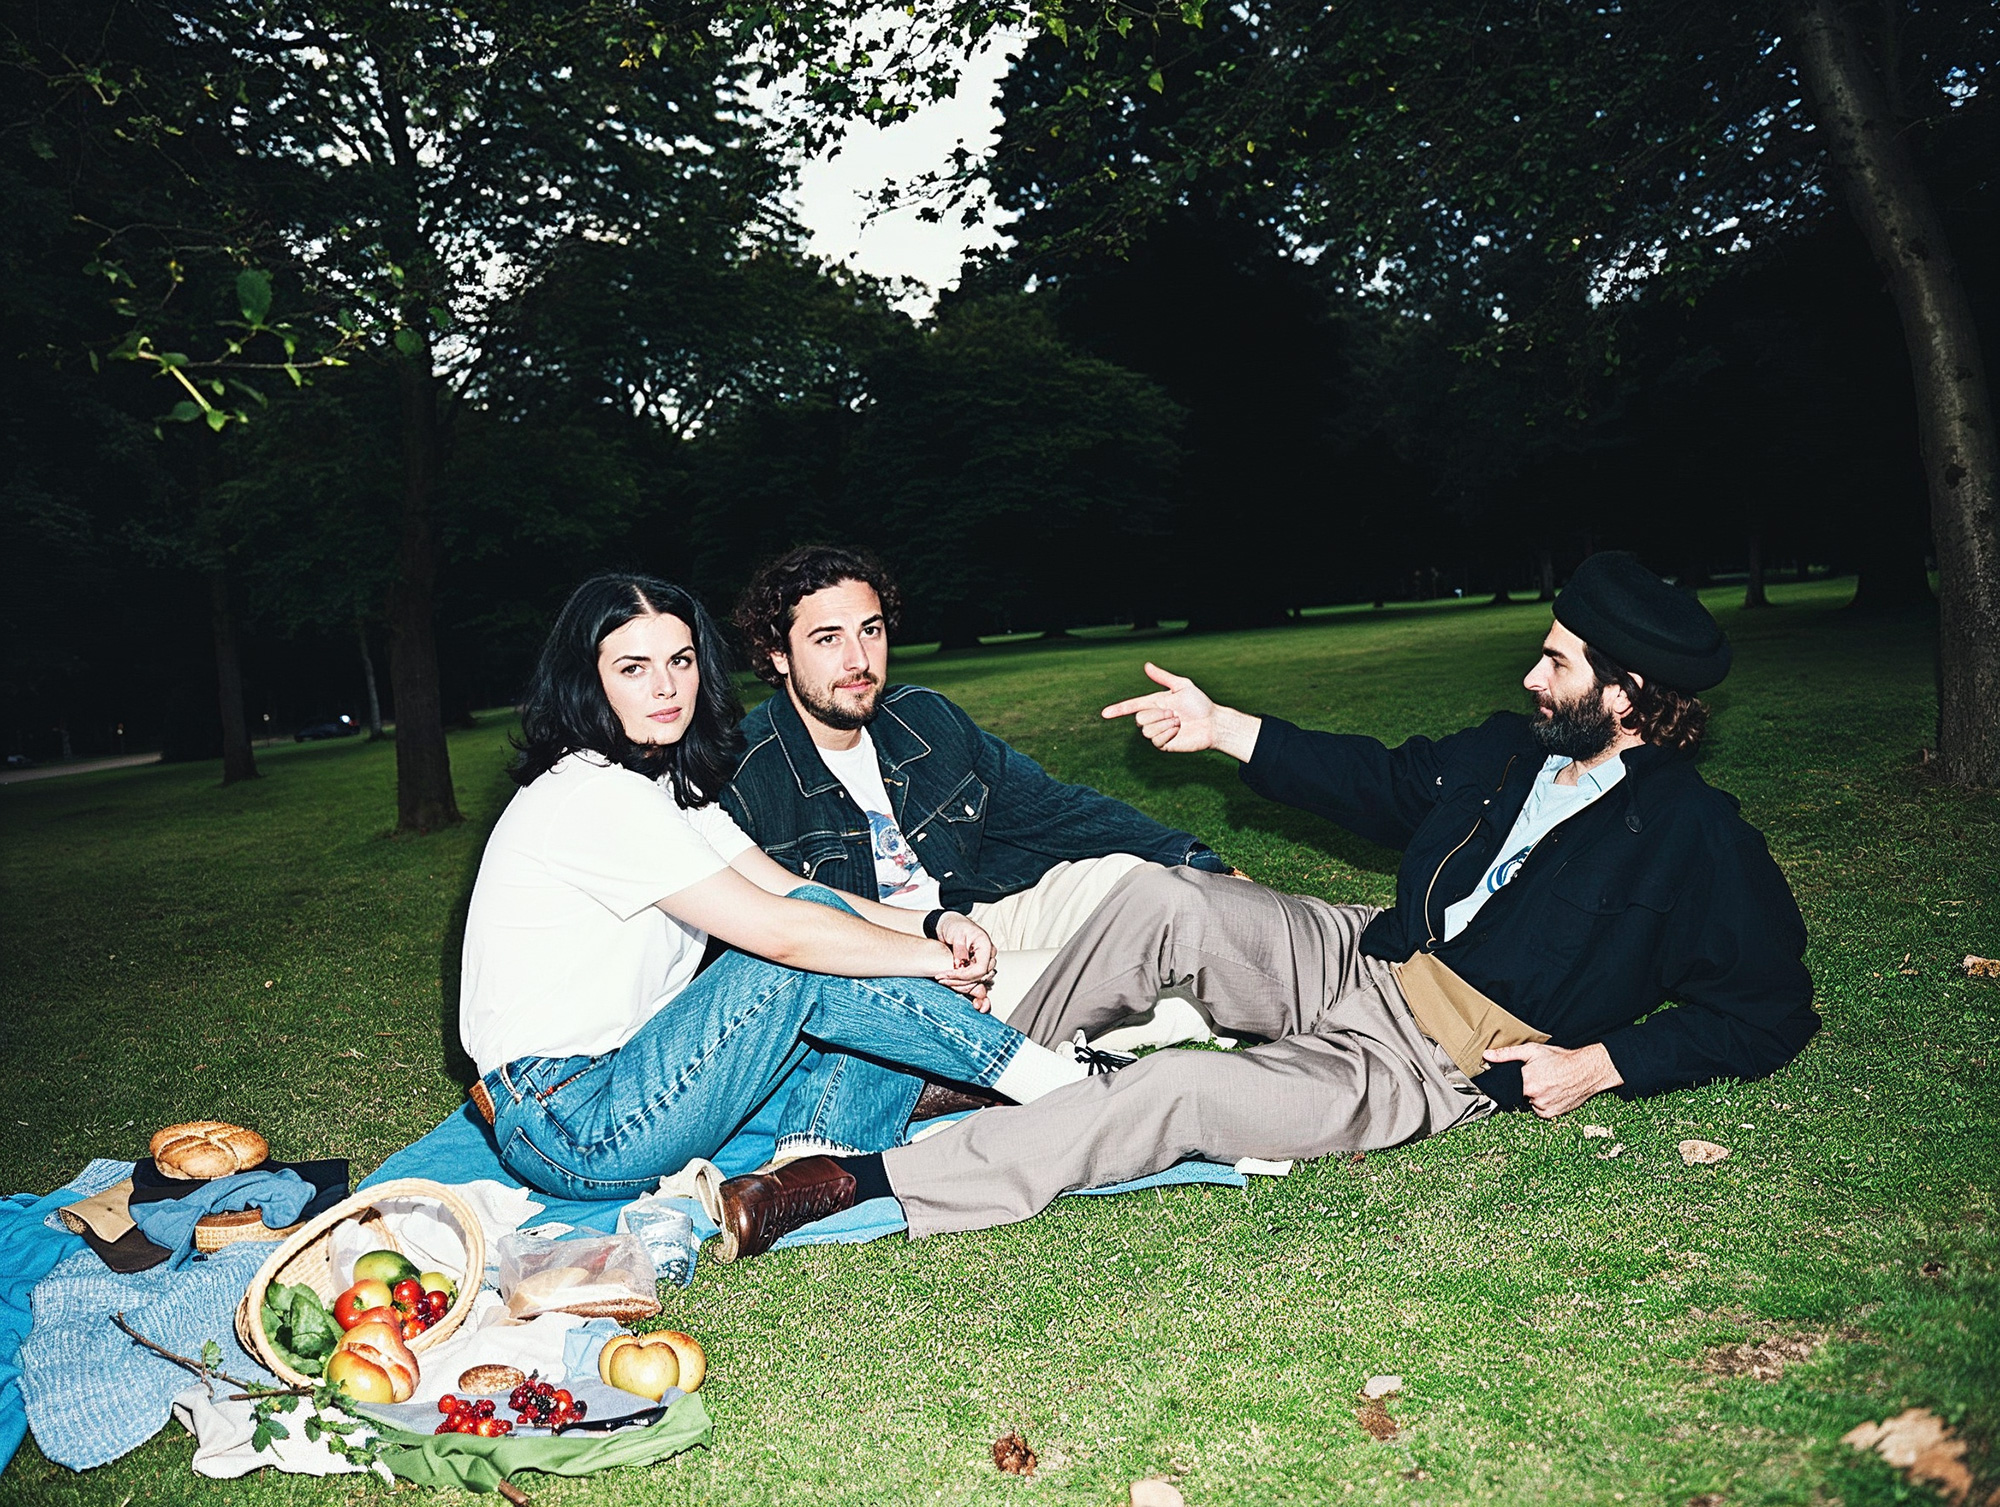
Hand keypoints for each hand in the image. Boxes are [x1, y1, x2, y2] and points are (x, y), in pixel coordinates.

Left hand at [931, 913, 995, 1009]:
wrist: (951, 924)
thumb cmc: (955, 925)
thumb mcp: (956, 934)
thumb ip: (959, 950)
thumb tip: (960, 966)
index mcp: (985, 945)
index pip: (980, 969)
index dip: (965, 975)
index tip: (948, 975)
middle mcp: (988, 955)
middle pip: (979, 977)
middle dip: (960, 981)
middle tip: (942, 978)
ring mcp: (984, 961)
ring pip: (976, 981)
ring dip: (959, 984)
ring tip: (943, 979)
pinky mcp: (977, 966)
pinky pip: (973, 980)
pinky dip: (960, 982)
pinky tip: (949, 980)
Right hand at [1102, 662, 1217, 751]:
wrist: (1213, 723)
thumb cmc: (1200, 704)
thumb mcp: (1182, 686)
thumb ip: (1163, 677)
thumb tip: (1146, 665)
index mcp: (1155, 703)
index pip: (1132, 706)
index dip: (1118, 709)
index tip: (1105, 713)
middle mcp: (1155, 718)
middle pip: (1139, 718)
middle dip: (1157, 714)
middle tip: (1176, 713)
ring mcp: (1159, 732)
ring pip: (1146, 730)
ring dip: (1164, 724)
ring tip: (1179, 722)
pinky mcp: (1164, 744)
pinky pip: (1155, 740)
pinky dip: (1167, 733)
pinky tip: (1178, 731)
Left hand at [1481, 1042, 1622, 1118]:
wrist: (1586, 1070)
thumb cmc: (1560, 1059)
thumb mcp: (1532, 1050)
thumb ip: (1507, 1054)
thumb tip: (1487, 1055)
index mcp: (1526, 1082)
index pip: (1507, 1087)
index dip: (1512, 1083)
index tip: (1518, 1079)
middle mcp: (1534, 1097)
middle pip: (1519, 1095)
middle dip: (1525, 1087)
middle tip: (1538, 1077)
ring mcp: (1544, 1107)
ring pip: (1530, 1103)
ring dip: (1534, 1096)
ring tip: (1547, 1083)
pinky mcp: (1552, 1114)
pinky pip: (1540, 1111)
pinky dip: (1543, 1103)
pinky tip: (1552, 1092)